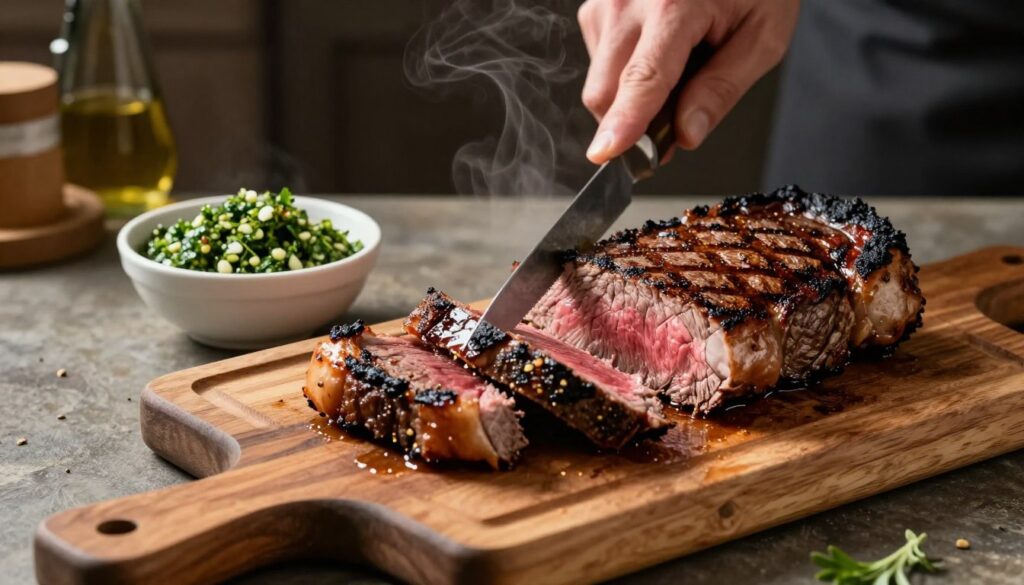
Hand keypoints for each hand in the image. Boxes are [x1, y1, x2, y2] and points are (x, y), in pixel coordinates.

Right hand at [578, 0, 799, 162]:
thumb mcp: (762, 37)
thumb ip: (722, 89)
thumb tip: (686, 135)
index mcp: (673, 6)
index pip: (643, 79)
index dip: (624, 122)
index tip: (606, 154)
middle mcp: (628, 2)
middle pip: (606, 92)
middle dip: (632, 123)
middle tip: (676, 123)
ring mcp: (605, 3)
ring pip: (600, 83)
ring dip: (629, 98)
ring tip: (675, 69)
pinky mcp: (595, 8)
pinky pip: (598, 64)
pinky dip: (623, 76)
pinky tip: (655, 54)